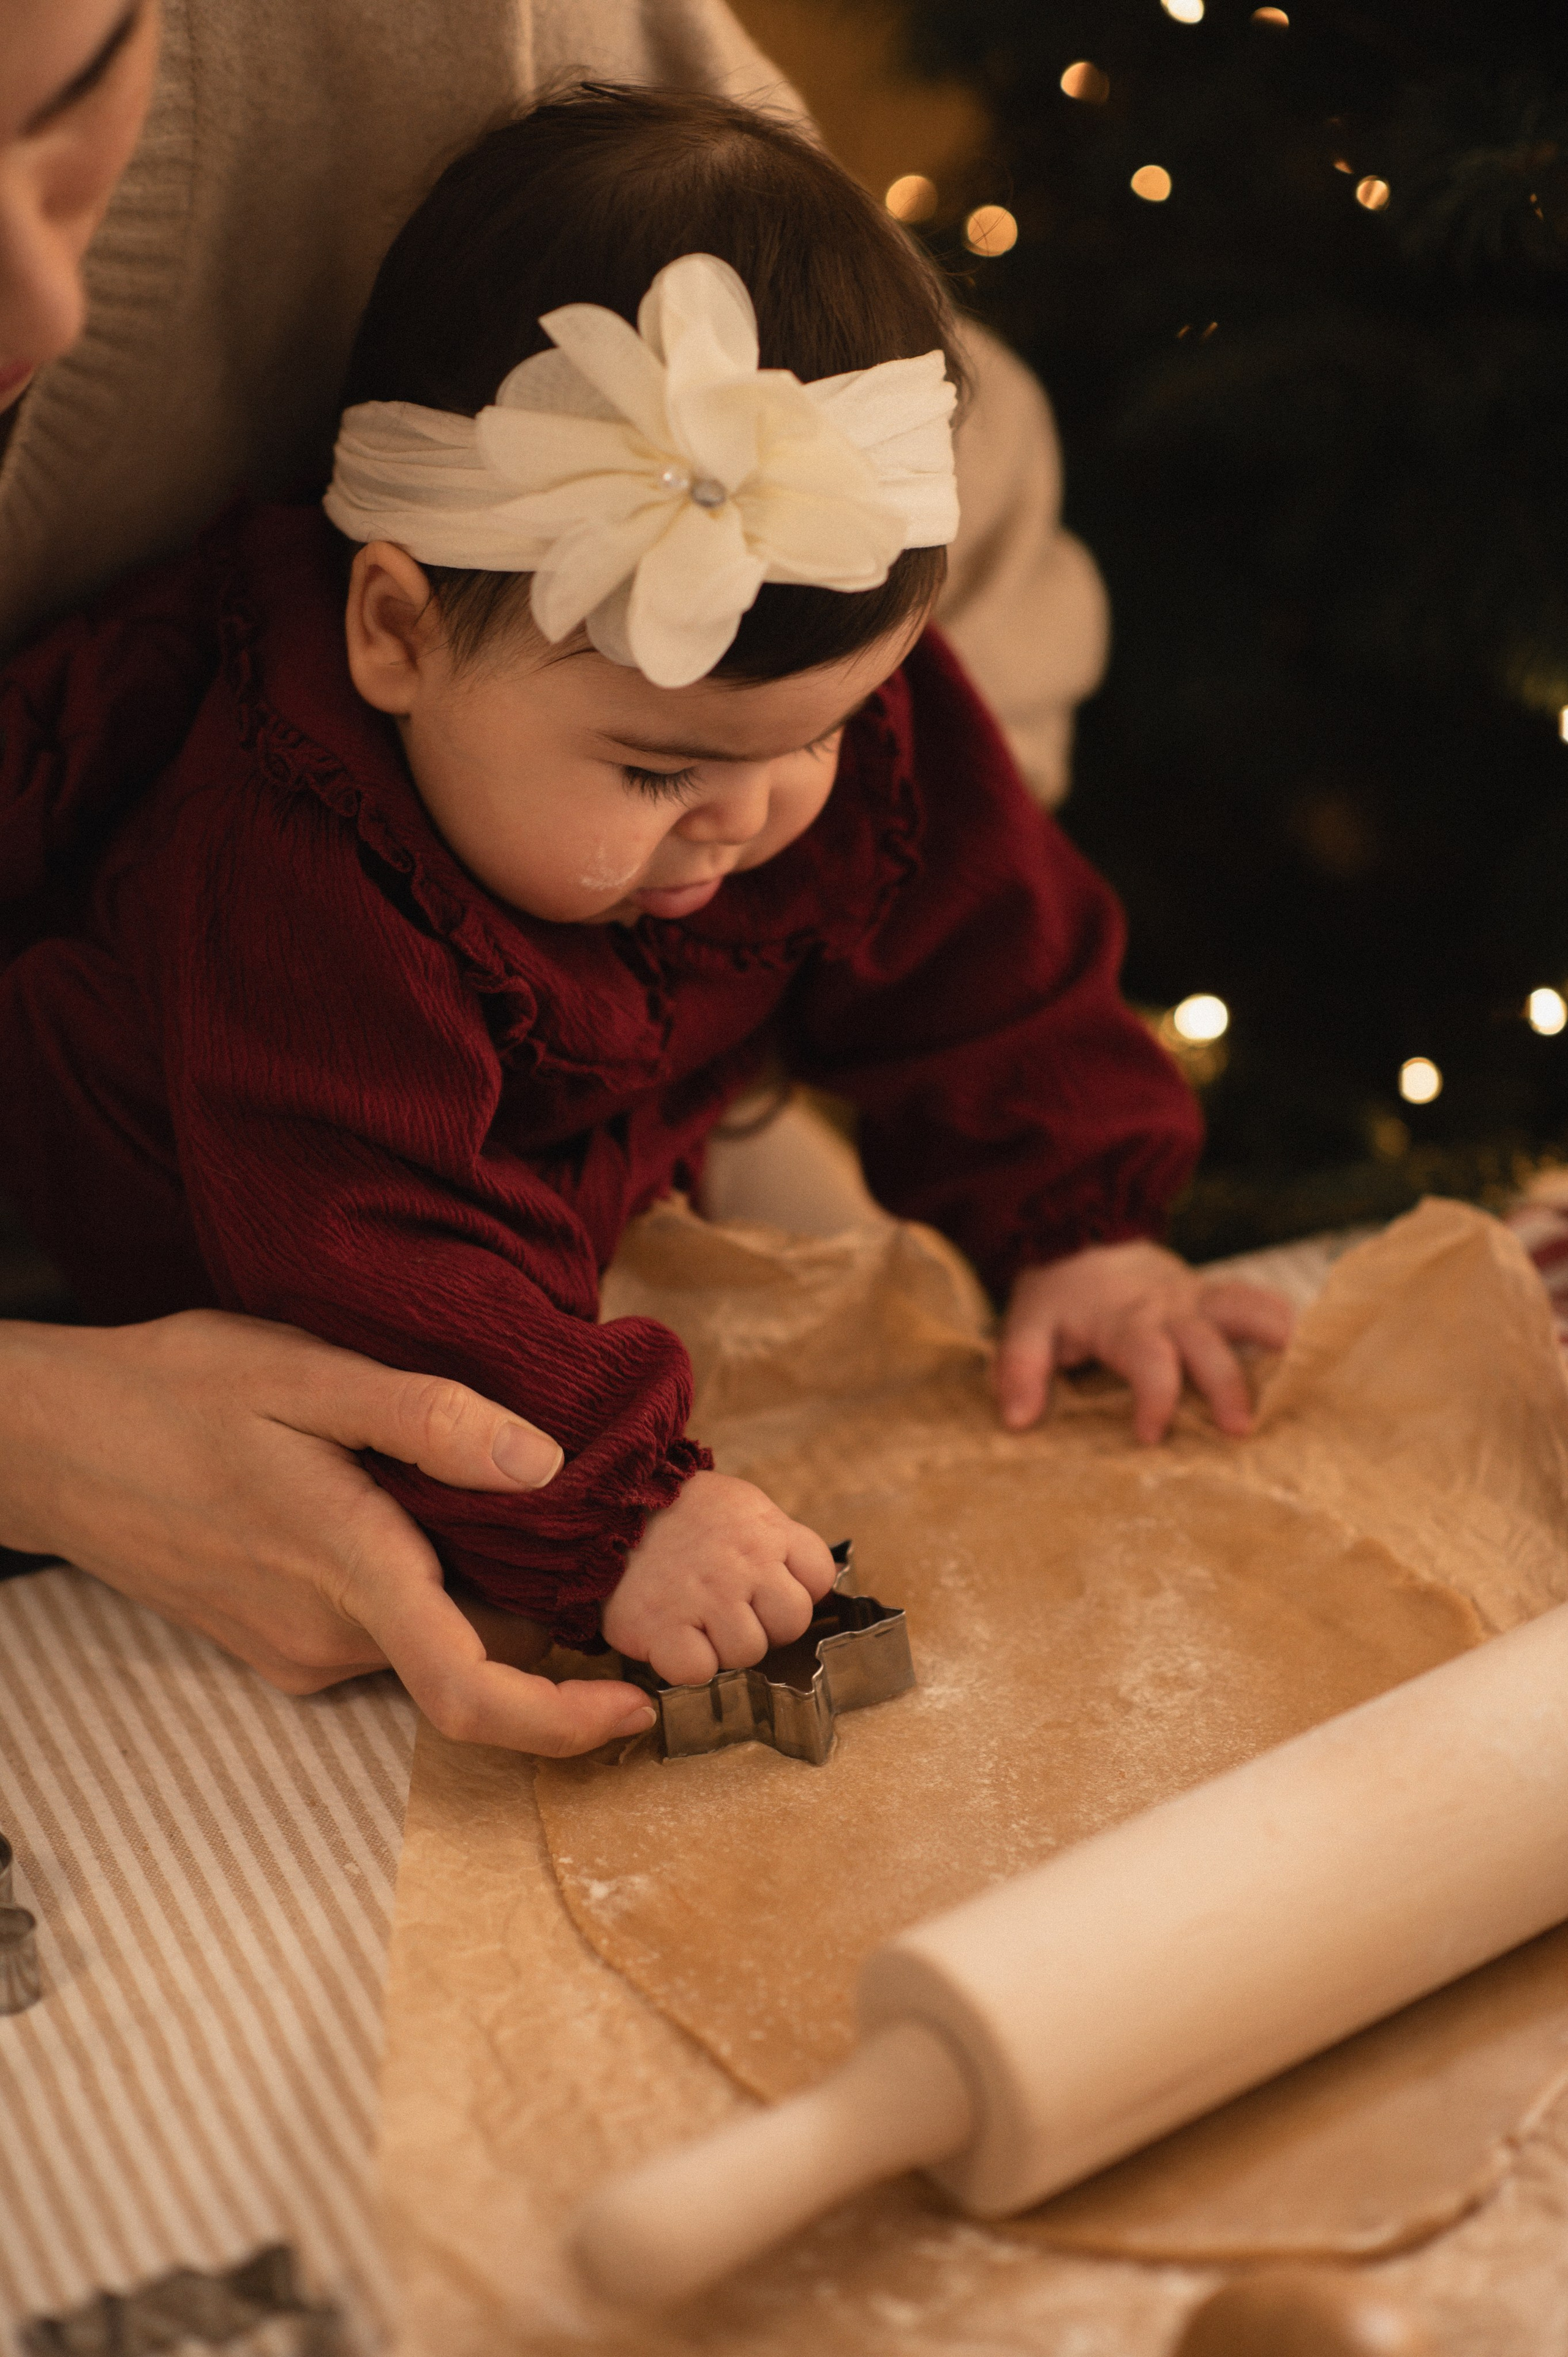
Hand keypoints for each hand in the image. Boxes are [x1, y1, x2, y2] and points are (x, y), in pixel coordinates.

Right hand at [0, 1310, 656, 1756]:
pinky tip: (416, 1506)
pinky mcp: (277, 1640)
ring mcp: (297, 1648)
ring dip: (477, 1589)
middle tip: (596, 1548)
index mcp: (347, 1572)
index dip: (564, 1721)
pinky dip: (425, 1584)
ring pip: (428, 1635)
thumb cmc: (171, 1394)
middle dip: (546, 1623)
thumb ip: (427, 1420)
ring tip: (498, 1498)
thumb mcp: (303, 1373)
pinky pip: (381, 1626)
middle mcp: (327, 1636)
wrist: (48, 1443)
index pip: (470, 1691)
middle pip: (470, 1656)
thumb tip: (543, 1462)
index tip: (636, 1707)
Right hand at [601, 1469, 836, 1685]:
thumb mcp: (738, 1506)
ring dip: (724, 1647)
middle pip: (792, 1622)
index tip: (769, 1588)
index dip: (798, 1588)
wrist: (602, 1508)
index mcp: (765, 1531)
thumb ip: (775, 1541)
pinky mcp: (662, 1629)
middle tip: (732, 1611)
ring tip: (697, 1620)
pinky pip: (698, 1672)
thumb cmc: (676, 1513)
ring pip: (748, 1653)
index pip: (819, 1575)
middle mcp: (743, 1564)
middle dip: (767, 1625)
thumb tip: (806, 1582)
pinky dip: (686, 1664)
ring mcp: (705, 1598)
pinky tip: (672, 1637)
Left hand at [992, 1240, 1293, 1443]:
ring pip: (1247, 1306)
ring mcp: (1199, 1298)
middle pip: (1208, 1342)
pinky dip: (1283, 1322)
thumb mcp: (1025, 1326)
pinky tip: (1309, 1352)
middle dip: (1226, 1383)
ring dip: (1275, 1337)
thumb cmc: (1058, 1294)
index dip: (1153, 1396)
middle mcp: (1170, 1308)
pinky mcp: (1215, 1296)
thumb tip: (1018, 1420)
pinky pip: (1258, 1301)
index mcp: (1124, 1320)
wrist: (1082, 1230)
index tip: (1149, 1435)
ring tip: (1304, 1372)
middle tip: (1241, 1429)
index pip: (1147, 1358)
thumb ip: (1021, 1369)